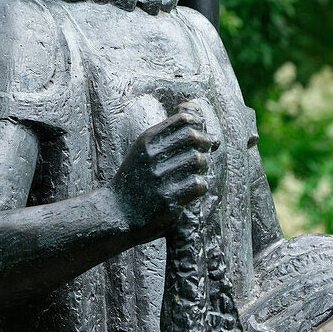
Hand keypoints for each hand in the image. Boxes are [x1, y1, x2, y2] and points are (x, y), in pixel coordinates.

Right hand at [111, 105, 211, 237]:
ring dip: (204, 166)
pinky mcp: (167, 198)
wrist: (117, 211)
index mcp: (147, 140)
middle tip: (206, 152)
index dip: (198, 125)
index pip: (183, 120)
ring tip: (198, 172)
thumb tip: (215, 138)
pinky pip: (197, 184)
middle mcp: (152, 155)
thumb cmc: (136, 179)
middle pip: (192, 137)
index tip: (200, 135)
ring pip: (197, 159)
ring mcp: (159, 177)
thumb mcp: (145, 152)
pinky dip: (201, 185)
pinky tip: (194, 189)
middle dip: (205, 142)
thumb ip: (173, 140)